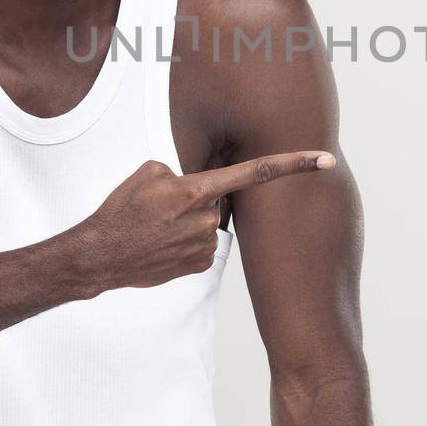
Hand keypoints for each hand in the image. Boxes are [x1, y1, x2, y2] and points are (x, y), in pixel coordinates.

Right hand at [68, 151, 335, 293]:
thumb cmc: (121, 210)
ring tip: (159, 227)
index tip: (325, 160)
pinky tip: (163, 244)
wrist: (101, 255)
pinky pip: (205, 243)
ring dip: (191, 220)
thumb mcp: (149, 173)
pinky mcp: (202, 265)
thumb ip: (186, 170)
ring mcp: (206, 245)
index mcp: (197, 190)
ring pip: (212, 221)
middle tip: (166, 208)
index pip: (257, 172)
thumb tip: (202, 182)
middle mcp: (208, 218)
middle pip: (222, 198)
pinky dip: (188, 240)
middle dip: (201, 197)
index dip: (295, 164)